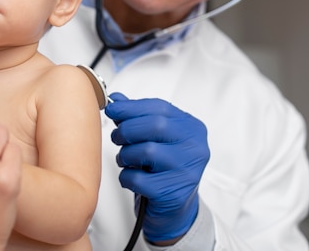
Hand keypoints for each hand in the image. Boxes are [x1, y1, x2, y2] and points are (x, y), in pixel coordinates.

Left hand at [104, 93, 209, 242]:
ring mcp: (188, 171)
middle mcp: (195, 148)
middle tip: (117, 137)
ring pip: (146, 151)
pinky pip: (139, 178)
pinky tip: (131, 178)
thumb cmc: (161, 169)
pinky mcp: (174, 193)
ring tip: (125, 160)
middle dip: (127, 129)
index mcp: (192, 128)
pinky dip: (126, 177)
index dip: (132, 106)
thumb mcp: (153, 138)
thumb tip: (117, 99)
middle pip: (155, 125)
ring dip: (125, 154)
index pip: (160, 107)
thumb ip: (137, 117)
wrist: (174, 209)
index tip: (112, 108)